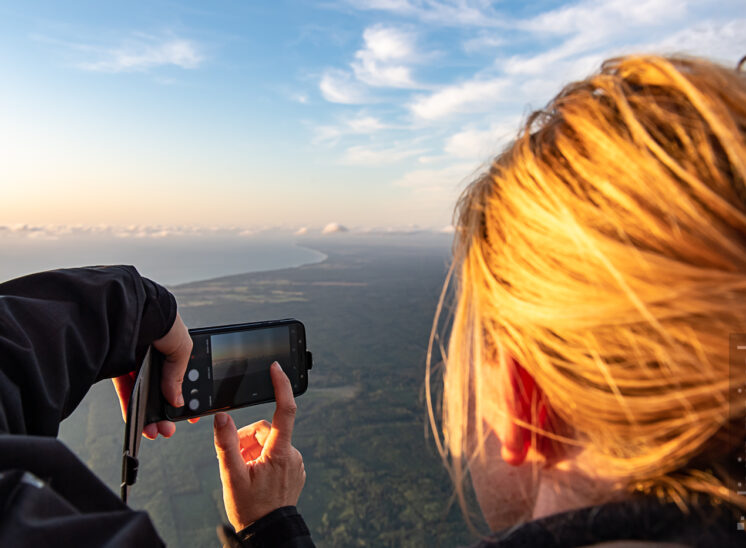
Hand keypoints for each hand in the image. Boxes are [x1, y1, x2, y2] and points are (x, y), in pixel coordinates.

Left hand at [112, 311, 197, 438]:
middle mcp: (154, 355)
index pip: (182, 378)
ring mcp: (135, 362)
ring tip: (155, 431)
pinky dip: (131, 408)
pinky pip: (126, 391)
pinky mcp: (117, 366)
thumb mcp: (183, 349)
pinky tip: (138, 421)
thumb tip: (176, 401)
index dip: (187, 397)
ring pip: (144, 394)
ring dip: (149, 415)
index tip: (191, 415)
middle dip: (166, 413)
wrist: (135, 309)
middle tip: (169, 428)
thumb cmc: (163, 320)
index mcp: (172, 348)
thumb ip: (179, 376)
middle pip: (161, 390)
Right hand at [213, 361, 305, 529]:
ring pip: (269, 443)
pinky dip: (262, 459)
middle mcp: (292, 455)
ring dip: (253, 451)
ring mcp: (295, 464)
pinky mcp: (294, 471)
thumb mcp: (231, 476)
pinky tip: (254, 476)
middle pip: (266, 430)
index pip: (285, 410)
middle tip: (235, 460)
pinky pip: (276, 455)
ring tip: (243, 472)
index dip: (281, 386)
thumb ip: (226, 444)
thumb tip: (222, 418)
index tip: (276, 369)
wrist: (268, 533)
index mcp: (280, 452)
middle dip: (247, 440)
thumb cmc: (251, 509)